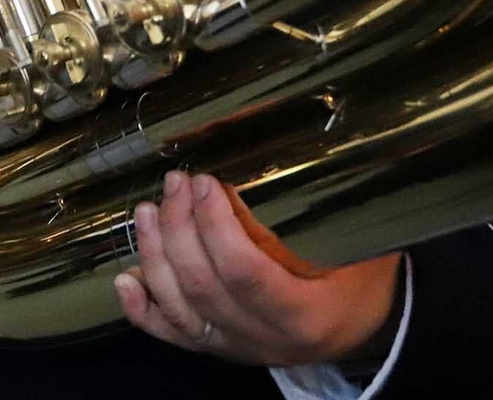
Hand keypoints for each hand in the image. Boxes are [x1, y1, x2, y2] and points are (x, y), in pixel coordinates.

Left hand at [115, 171, 402, 366]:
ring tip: (146, 211)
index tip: (205, 182)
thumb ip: (328, 209)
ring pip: (179, 309)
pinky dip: (142, 309)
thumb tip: (298, 144)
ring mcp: (235, 347)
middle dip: (179, 228)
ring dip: (154, 255)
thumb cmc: (365, 277)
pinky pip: (171, 335)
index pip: (245, 273)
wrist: (366, 330)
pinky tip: (126, 278)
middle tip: (175, 183)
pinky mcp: (216, 348)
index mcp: (305, 315)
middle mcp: (264, 339)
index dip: (215, 225)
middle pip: (202, 286)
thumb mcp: (362, 245)